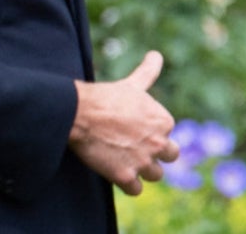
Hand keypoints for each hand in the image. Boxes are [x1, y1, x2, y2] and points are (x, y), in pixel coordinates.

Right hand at [69, 50, 178, 194]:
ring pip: (154, 175)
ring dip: (142, 169)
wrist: (76, 112)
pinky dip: (127, 184)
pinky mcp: (126, 176)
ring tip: (122, 158)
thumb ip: (148, 72)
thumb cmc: (103, 96)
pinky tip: (115, 171)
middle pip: (169, 156)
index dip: (150, 131)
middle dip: (153, 153)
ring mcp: (143, 161)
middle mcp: (158, 143)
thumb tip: (156, 54)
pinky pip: (136, 190)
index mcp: (163, 120)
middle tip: (131, 145)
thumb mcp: (130, 85)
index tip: (132, 126)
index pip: (167, 133)